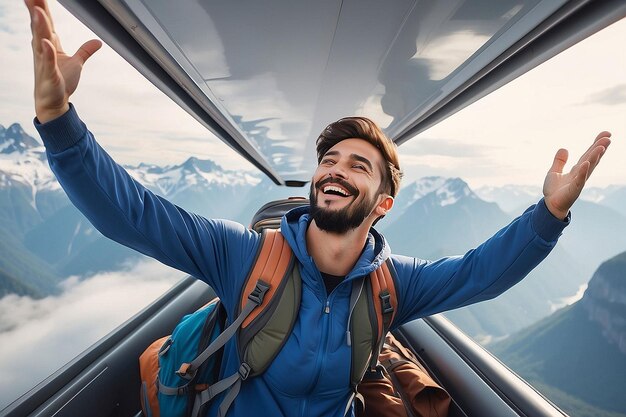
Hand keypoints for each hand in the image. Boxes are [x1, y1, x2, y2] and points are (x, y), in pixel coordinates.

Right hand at [26, 0, 101, 122]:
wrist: (53, 102)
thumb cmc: (60, 82)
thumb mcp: (76, 63)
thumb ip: (85, 51)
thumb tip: (96, 42)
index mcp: (49, 45)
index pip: (46, 22)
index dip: (42, 8)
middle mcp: (43, 50)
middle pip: (40, 26)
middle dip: (37, 10)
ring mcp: (44, 62)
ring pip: (41, 40)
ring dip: (40, 26)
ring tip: (38, 11)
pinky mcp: (49, 74)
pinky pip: (47, 62)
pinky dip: (47, 52)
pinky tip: (46, 43)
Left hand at [543, 131, 611, 219]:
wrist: (550, 205)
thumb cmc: (554, 191)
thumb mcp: (554, 172)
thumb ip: (559, 161)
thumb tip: (564, 148)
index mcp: (577, 169)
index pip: (588, 154)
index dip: (596, 144)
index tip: (606, 134)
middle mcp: (581, 174)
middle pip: (592, 159)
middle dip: (600, 148)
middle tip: (608, 137)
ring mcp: (578, 182)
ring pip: (588, 168)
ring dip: (594, 158)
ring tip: (601, 147)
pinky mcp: (573, 190)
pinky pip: (579, 180)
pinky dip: (582, 172)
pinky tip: (585, 164)